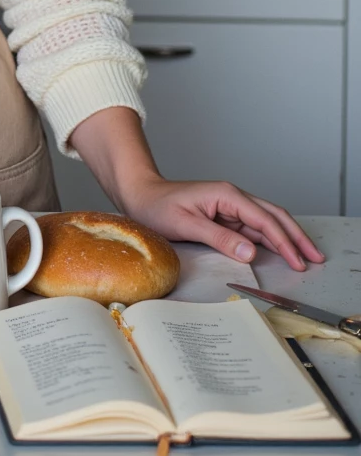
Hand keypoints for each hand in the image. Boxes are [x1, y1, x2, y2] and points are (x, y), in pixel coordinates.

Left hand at [120, 174, 323, 272]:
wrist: (140, 195)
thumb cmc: (158, 207)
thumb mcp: (187, 225)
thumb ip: (220, 238)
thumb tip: (251, 252)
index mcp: (227, 195)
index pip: (264, 219)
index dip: (284, 241)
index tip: (298, 260)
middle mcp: (233, 198)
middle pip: (274, 215)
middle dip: (296, 236)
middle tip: (315, 257)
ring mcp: (230, 206)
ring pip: (267, 221)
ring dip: (286, 238)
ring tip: (305, 257)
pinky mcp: (225, 216)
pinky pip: (253, 228)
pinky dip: (270, 239)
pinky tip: (281, 251)